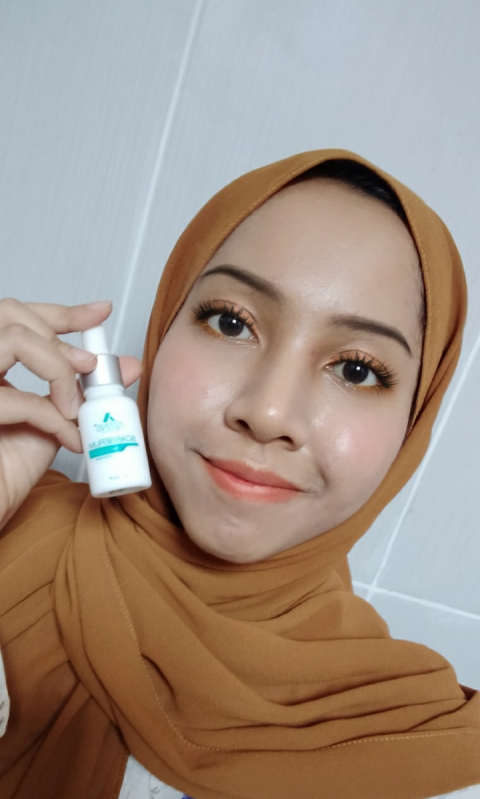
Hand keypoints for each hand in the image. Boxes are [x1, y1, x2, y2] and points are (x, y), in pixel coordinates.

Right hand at [0, 298, 141, 529]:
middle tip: (88, 367)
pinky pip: (20, 398)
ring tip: (74, 407)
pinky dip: (56, 418)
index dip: (60, 310)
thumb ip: (85, 390)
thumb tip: (128, 366)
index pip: (18, 316)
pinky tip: (71, 439)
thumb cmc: (9, 469)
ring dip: (57, 369)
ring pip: (14, 339)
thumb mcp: (58, 421)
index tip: (101, 313)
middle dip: (59, 338)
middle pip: (11, 314)